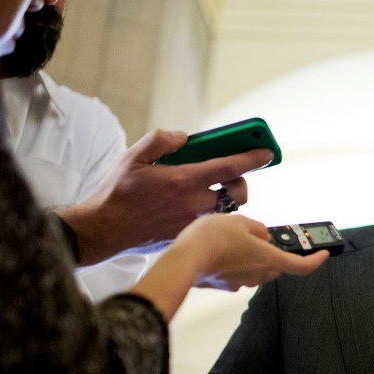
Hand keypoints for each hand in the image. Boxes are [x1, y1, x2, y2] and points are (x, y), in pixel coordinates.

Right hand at [57, 129, 271, 264]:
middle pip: (238, 193)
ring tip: (212, 189)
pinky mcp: (189, 235)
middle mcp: (194, 203)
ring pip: (228, 210)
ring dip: (227, 198)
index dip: (252, 157)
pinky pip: (213, 224)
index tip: (267, 151)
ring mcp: (193, 222)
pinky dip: (213, 213)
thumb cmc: (118, 191)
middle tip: (229, 174)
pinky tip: (197, 206)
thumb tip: (185, 138)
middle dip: (240, 181)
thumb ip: (162, 140)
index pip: (228, 166)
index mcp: (183, 180)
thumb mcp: (134, 156)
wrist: (106, 228)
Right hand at [170, 214, 329, 290]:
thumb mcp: (239, 222)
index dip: (316, 261)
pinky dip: (235, 262)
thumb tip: (261, 236)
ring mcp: (241, 282)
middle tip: (262, 237)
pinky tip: (221, 250)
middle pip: (276, 265)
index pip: (301, 266)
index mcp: (268, 259)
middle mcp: (258, 274)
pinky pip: (238, 272)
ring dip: (253, 256)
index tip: (324, 255)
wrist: (183, 259)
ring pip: (256, 269)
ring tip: (235, 238)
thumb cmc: (212, 239)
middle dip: (274, 252)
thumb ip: (256, 228)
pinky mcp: (225, 285)